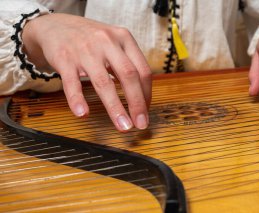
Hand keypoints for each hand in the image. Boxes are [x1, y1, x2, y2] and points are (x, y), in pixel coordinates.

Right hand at [22, 13, 150, 131]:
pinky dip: (77, 100)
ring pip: (104, 82)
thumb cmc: (90, 39)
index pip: (143, 70)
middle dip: (137, 103)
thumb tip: (142, 96)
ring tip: (123, 126)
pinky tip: (83, 114)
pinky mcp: (64, 59)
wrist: (55, 25)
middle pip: (128, 76)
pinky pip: (72, 83)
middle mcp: (107, 42)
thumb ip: (128, 63)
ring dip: (115, 108)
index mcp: (124, 38)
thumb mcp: (114, 42)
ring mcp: (85, 50)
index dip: (147, 94)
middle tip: (140, 124)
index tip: (146, 111)